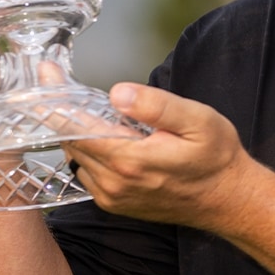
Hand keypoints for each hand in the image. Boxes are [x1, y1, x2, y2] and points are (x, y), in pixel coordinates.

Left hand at [63, 83, 255, 228]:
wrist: (228, 200)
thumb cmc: (217, 157)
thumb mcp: (199, 121)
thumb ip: (157, 106)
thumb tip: (117, 93)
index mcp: (129, 159)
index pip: (75, 126)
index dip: (56, 97)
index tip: (46, 71)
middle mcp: (113, 182)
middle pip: (70, 140)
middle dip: (62, 108)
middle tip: (60, 79)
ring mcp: (112, 196)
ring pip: (76, 155)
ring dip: (75, 130)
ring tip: (84, 106)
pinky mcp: (114, 203)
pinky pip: (87, 171)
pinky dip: (87, 149)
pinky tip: (103, 134)